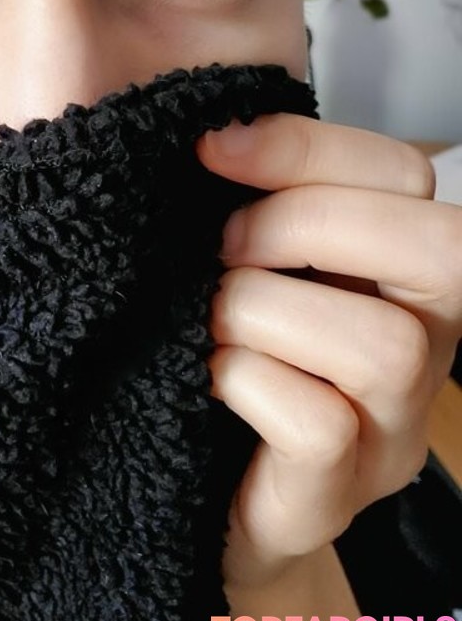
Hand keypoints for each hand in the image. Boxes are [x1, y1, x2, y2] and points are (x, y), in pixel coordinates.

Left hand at [196, 113, 461, 597]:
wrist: (184, 482)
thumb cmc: (212, 340)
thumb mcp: (233, 249)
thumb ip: (241, 188)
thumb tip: (206, 124)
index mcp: (395, 265)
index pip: (404, 174)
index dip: (306, 146)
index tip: (208, 148)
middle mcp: (424, 343)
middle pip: (444, 251)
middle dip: (309, 222)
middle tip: (222, 244)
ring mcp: (389, 429)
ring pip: (387, 347)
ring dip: (264, 308)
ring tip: (208, 315)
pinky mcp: (336, 496)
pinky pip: (324, 428)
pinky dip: (245, 382)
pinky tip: (203, 376)